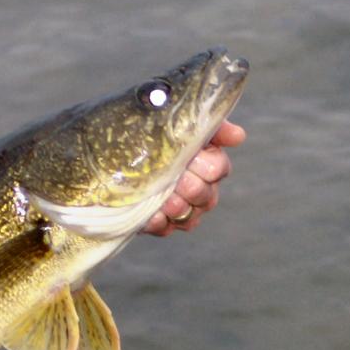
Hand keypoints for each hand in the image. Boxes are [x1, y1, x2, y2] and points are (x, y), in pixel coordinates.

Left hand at [144, 119, 245, 234]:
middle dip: (188, 186)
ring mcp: (183, 208)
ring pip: (187, 214)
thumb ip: (209, 124)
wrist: (112, 154)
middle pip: (204, 194)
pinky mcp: (163, 223)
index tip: (190, 158)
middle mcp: (201, 188)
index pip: (219, 169)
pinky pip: (166, 228)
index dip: (206, 166)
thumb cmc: (150, 134)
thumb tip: (238, 137)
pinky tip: (150, 212)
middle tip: (174, 177)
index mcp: (207, 162)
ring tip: (160, 195)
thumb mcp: (177, 121)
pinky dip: (157, 221)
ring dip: (173, 204)